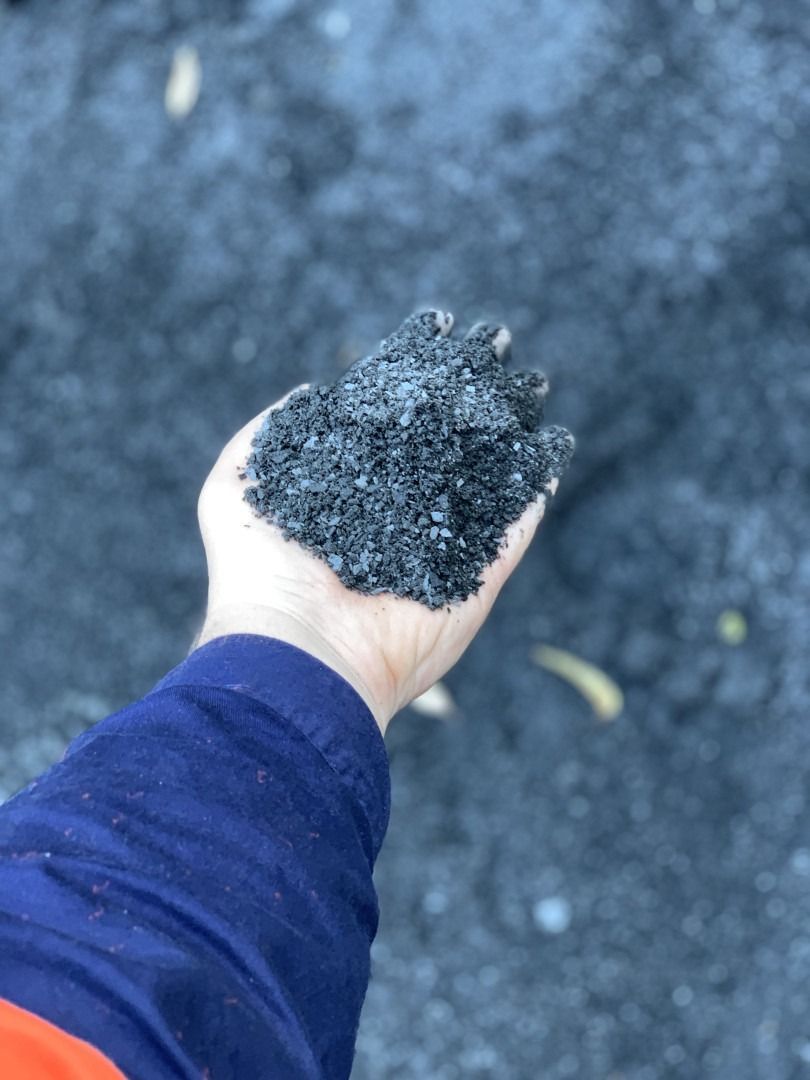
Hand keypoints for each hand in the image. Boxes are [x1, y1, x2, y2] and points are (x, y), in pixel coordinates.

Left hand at [196, 334, 556, 735]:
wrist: (298, 650)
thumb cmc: (258, 573)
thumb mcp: (235, 488)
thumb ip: (266, 436)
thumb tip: (312, 391)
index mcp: (350, 492)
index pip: (391, 421)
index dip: (413, 375)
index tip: (437, 329)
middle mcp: (398, 515)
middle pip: (445, 440)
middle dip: (471, 394)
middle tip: (497, 345)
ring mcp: (441, 547)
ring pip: (486, 476)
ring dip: (510, 432)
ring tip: (531, 387)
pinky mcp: (476, 579)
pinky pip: (515, 528)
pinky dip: (534, 490)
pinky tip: (550, 450)